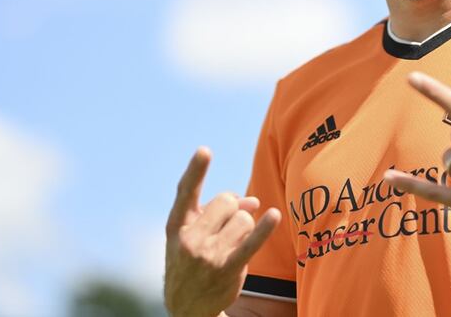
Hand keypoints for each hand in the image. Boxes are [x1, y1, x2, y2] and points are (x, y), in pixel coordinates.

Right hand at [164, 147, 280, 316]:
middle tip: (229, 225)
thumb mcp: (191, 234)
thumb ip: (216, 211)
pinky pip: (251, 242)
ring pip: (243, 218)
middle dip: (234, 208)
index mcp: (176, 226)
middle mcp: (189, 239)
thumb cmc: (191, 261)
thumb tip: (252, 200)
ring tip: (233, 244)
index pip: (186, 192)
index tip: (205, 150)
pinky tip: (274, 216)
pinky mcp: (227, 269)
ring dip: (246, 227)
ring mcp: (208, 255)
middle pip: (227, 202)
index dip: (196, 170)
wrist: (185, 308)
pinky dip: (264, 228)